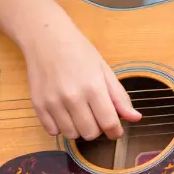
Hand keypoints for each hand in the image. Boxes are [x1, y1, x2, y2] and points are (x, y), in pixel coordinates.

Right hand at [23, 21, 140, 140]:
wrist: (46, 38)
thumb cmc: (79, 52)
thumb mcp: (104, 70)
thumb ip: (119, 96)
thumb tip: (136, 118)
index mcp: (93, 88)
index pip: (108, 123)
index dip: (115, 131)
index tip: (116, 130)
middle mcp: (73, 98)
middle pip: (90, 133)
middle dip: (97, 129)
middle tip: (95, 116)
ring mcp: (53, 103)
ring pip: (71, 135)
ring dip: (79, 129)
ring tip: (79, 114)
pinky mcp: (38, 105)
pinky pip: (52, 131)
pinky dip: (60, 127)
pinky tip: (64, 113)